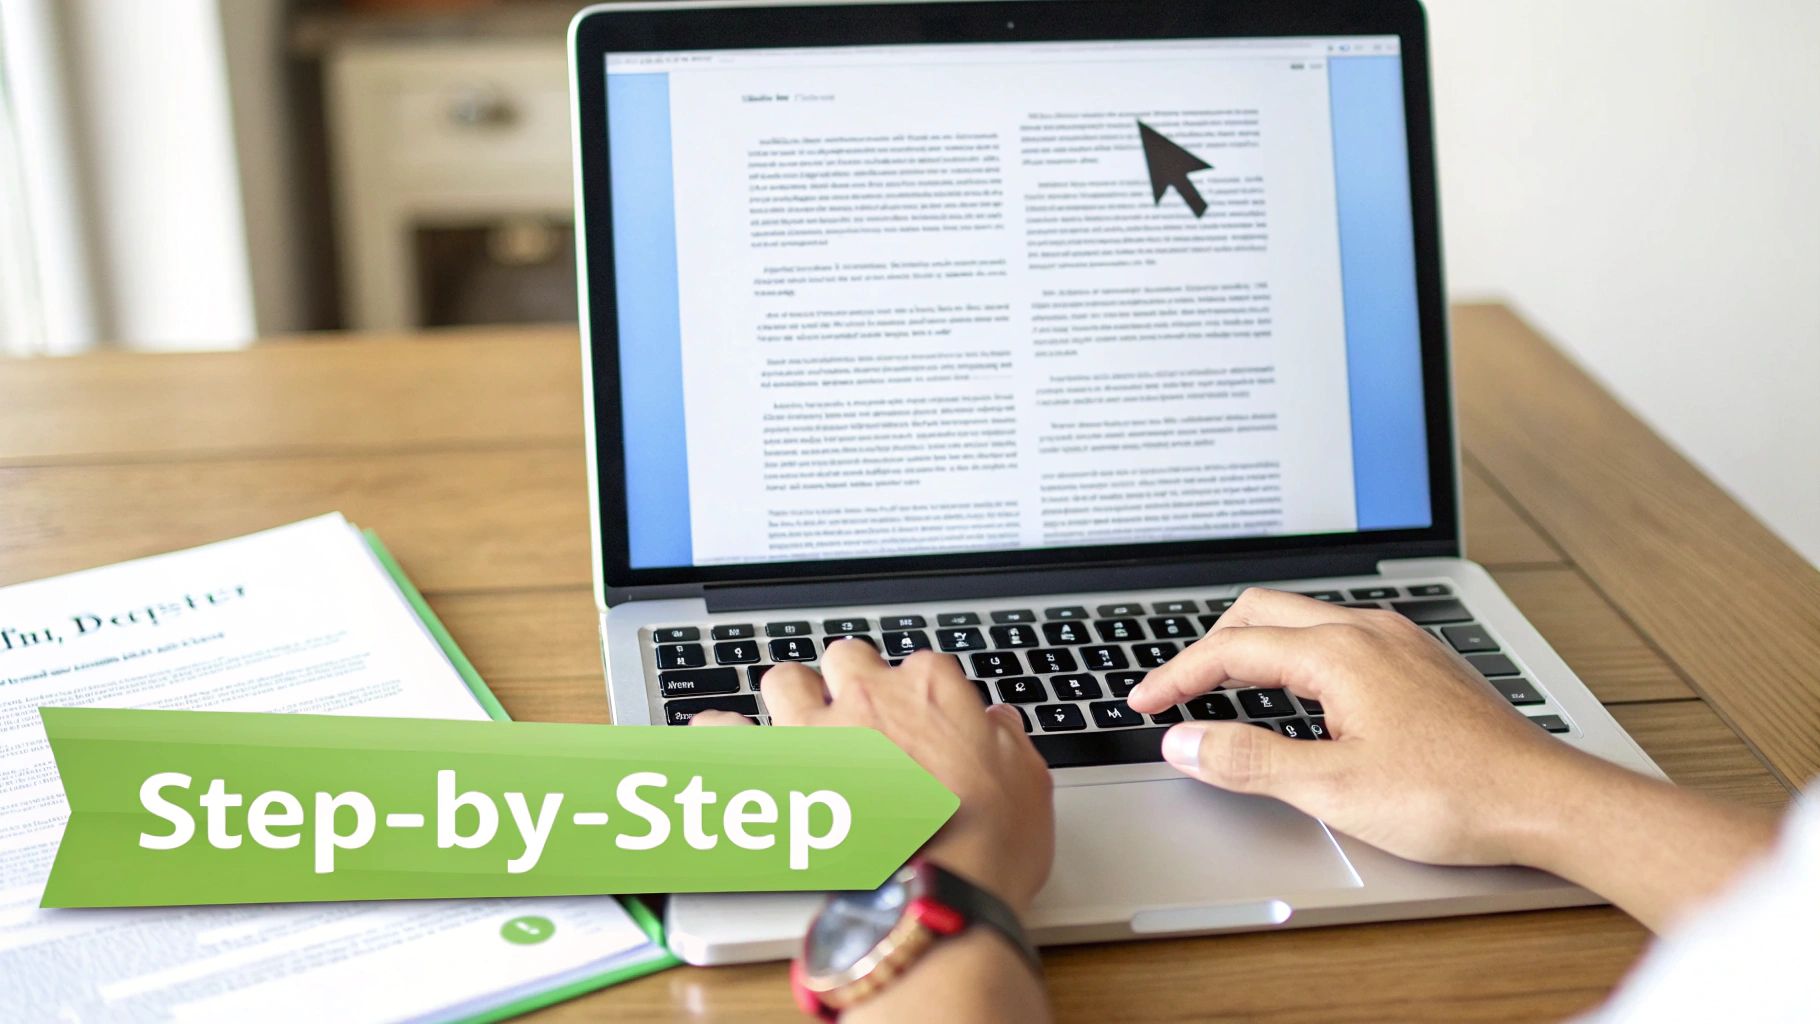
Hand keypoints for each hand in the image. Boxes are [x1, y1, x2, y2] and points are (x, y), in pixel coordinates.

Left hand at [693, 641, 1054, 913]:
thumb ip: (1008, 741)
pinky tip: (717, 736)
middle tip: (859, 716)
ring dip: (790, 697)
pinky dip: (718, 734)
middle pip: (846, 659)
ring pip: (784, 681)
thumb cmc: (986, 848)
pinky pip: (723, 733)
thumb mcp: (1028, 786)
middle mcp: (868, 696)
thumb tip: (998, 723)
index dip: (923, 697)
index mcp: (931, 690)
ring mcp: (814, 730)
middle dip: (849, 681)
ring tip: (798, 724)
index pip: (922, 667)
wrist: (936, 896)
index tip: (926, 724)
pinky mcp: (773, 771)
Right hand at [1126, 587, 1589, 865]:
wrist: (1546, 801)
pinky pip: (1341, 638)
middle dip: (1208, 647)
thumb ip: (1249, 760)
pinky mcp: (1424, 664)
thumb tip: (1185, 742)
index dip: (1176, 676)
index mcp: (1339, 652)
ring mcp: (1401, 643)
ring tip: (1227, 690)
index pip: (1231, 649)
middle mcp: (1369, 632)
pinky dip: (1298, 656)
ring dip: (1255, 647)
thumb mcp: (1332, 788)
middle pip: (1262, 613)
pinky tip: (1304, 696)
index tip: (1145, 703)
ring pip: (1305, 620)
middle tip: (1177, 690)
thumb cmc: (1454, 795)